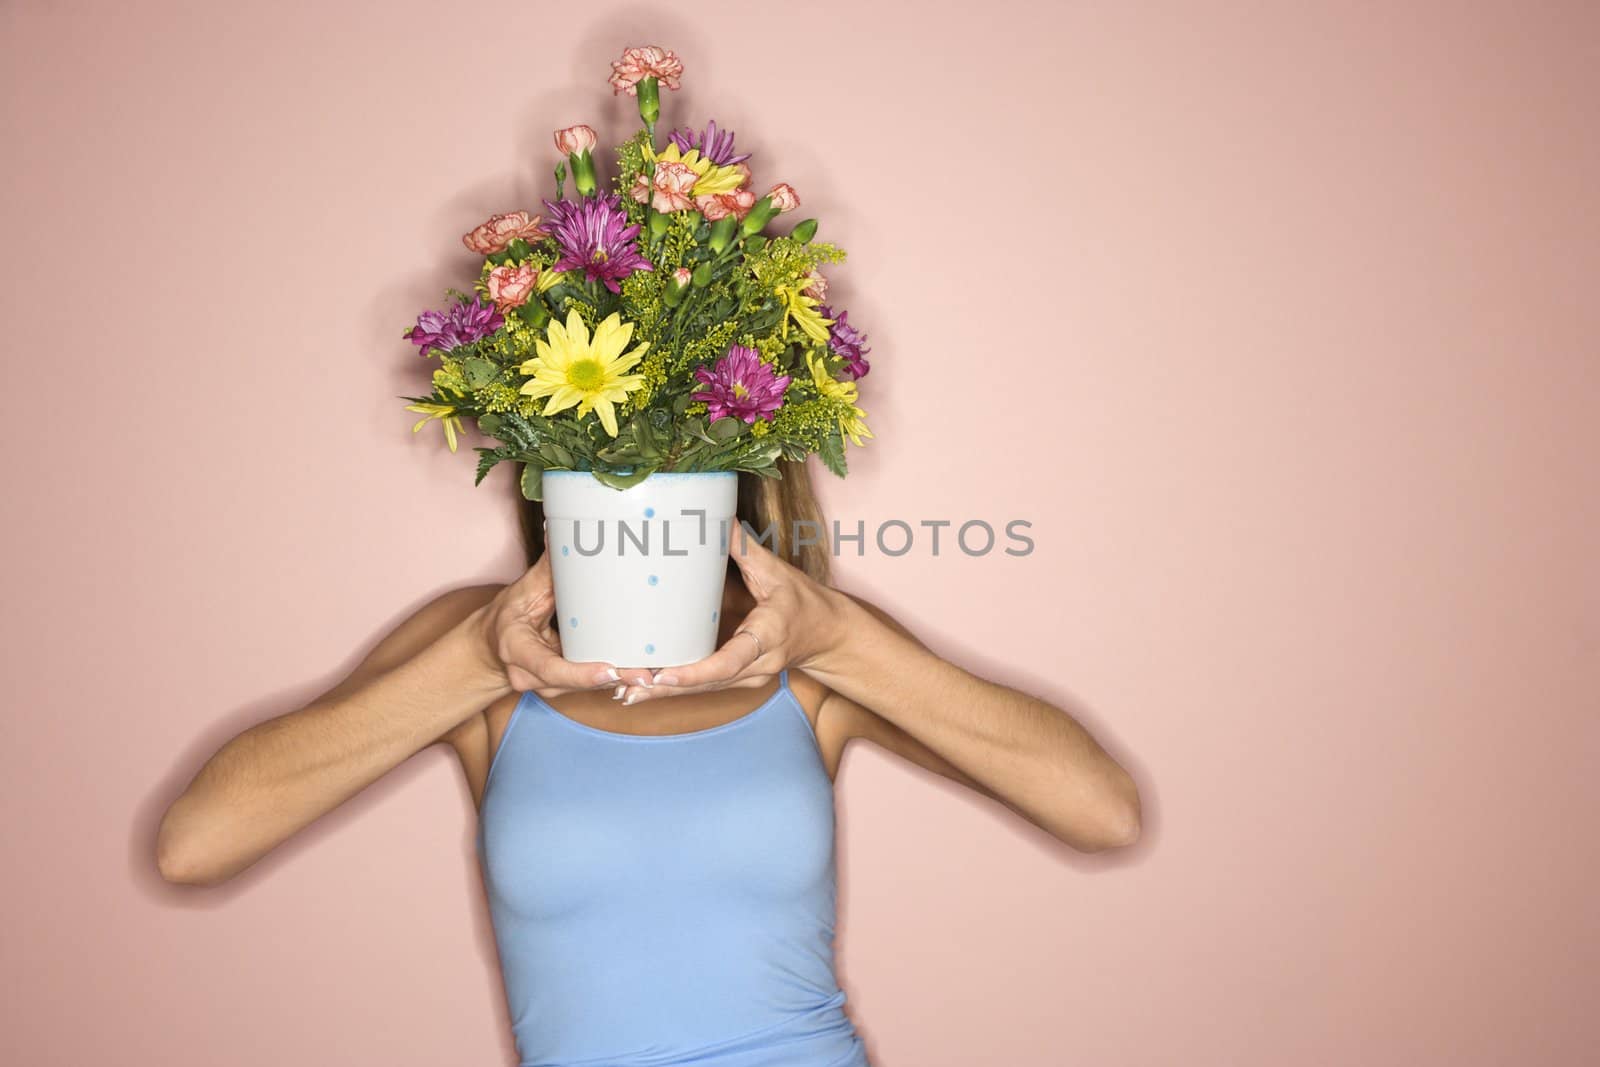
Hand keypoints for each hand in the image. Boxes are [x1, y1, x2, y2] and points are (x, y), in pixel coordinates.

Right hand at [477, 551, 653, 697]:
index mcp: (517, 651)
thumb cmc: (507, 617)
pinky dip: (613, 679)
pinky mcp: (562, 687)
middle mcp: (530, 676)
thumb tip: (558, 530)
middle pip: (577, 682)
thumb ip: (546, 568)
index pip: (550, 668)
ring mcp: (546, 687)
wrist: (491, 647)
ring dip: (619, 681)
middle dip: (614, 678)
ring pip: (586, 687)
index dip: (581, 673)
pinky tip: (641, 672)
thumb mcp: (522, 591)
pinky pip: (589, 685)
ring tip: (652, 673)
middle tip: (647, 674)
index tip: (610, 670)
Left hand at [619, 522, 847, 703]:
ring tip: (623, 689)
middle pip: (708, 682)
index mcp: (768, 636)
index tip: (664, 674)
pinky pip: (705, 688)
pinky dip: (673, 689)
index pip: (730, 660)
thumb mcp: (779, 573)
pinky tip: (641, 690)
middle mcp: (758, 665)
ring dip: (663, 692)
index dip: (696, 671)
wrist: (829, 636)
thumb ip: (746, 550)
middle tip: (626, 683)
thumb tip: (718, 519)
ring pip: (702, 690)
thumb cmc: (804, 602)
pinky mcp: (739, 681)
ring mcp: (749, 678)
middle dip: (667, 686)